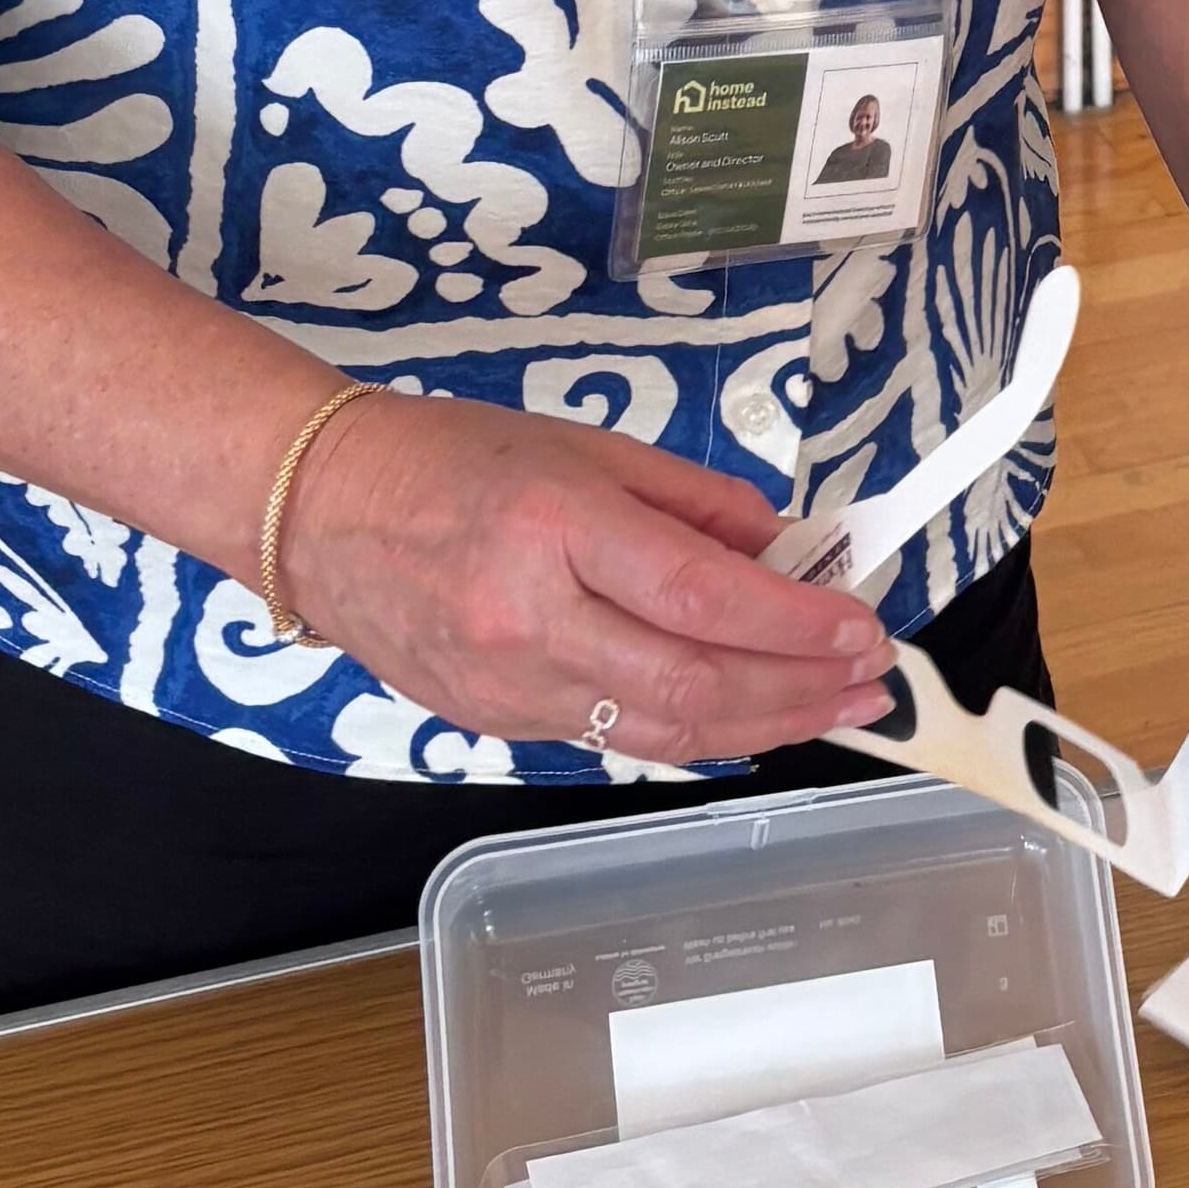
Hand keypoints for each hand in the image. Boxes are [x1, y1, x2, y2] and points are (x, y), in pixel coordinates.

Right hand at [279, 392, 896, 765]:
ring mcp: (508, 685)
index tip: (861, 625)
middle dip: (800, 689)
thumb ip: (694, 503)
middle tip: (871, 681)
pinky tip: (749, 716)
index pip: (700, 595)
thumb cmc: (451, 460)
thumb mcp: (587, 448)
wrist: (316, 512)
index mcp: (556, 530)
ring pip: (662, 731)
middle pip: (692, 682)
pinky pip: (616, 739)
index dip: (794, 622)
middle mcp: (531, 620)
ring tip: (835, 710)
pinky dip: (695, 731)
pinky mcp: (494, 722)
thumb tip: (785, 549)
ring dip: (764, 725)